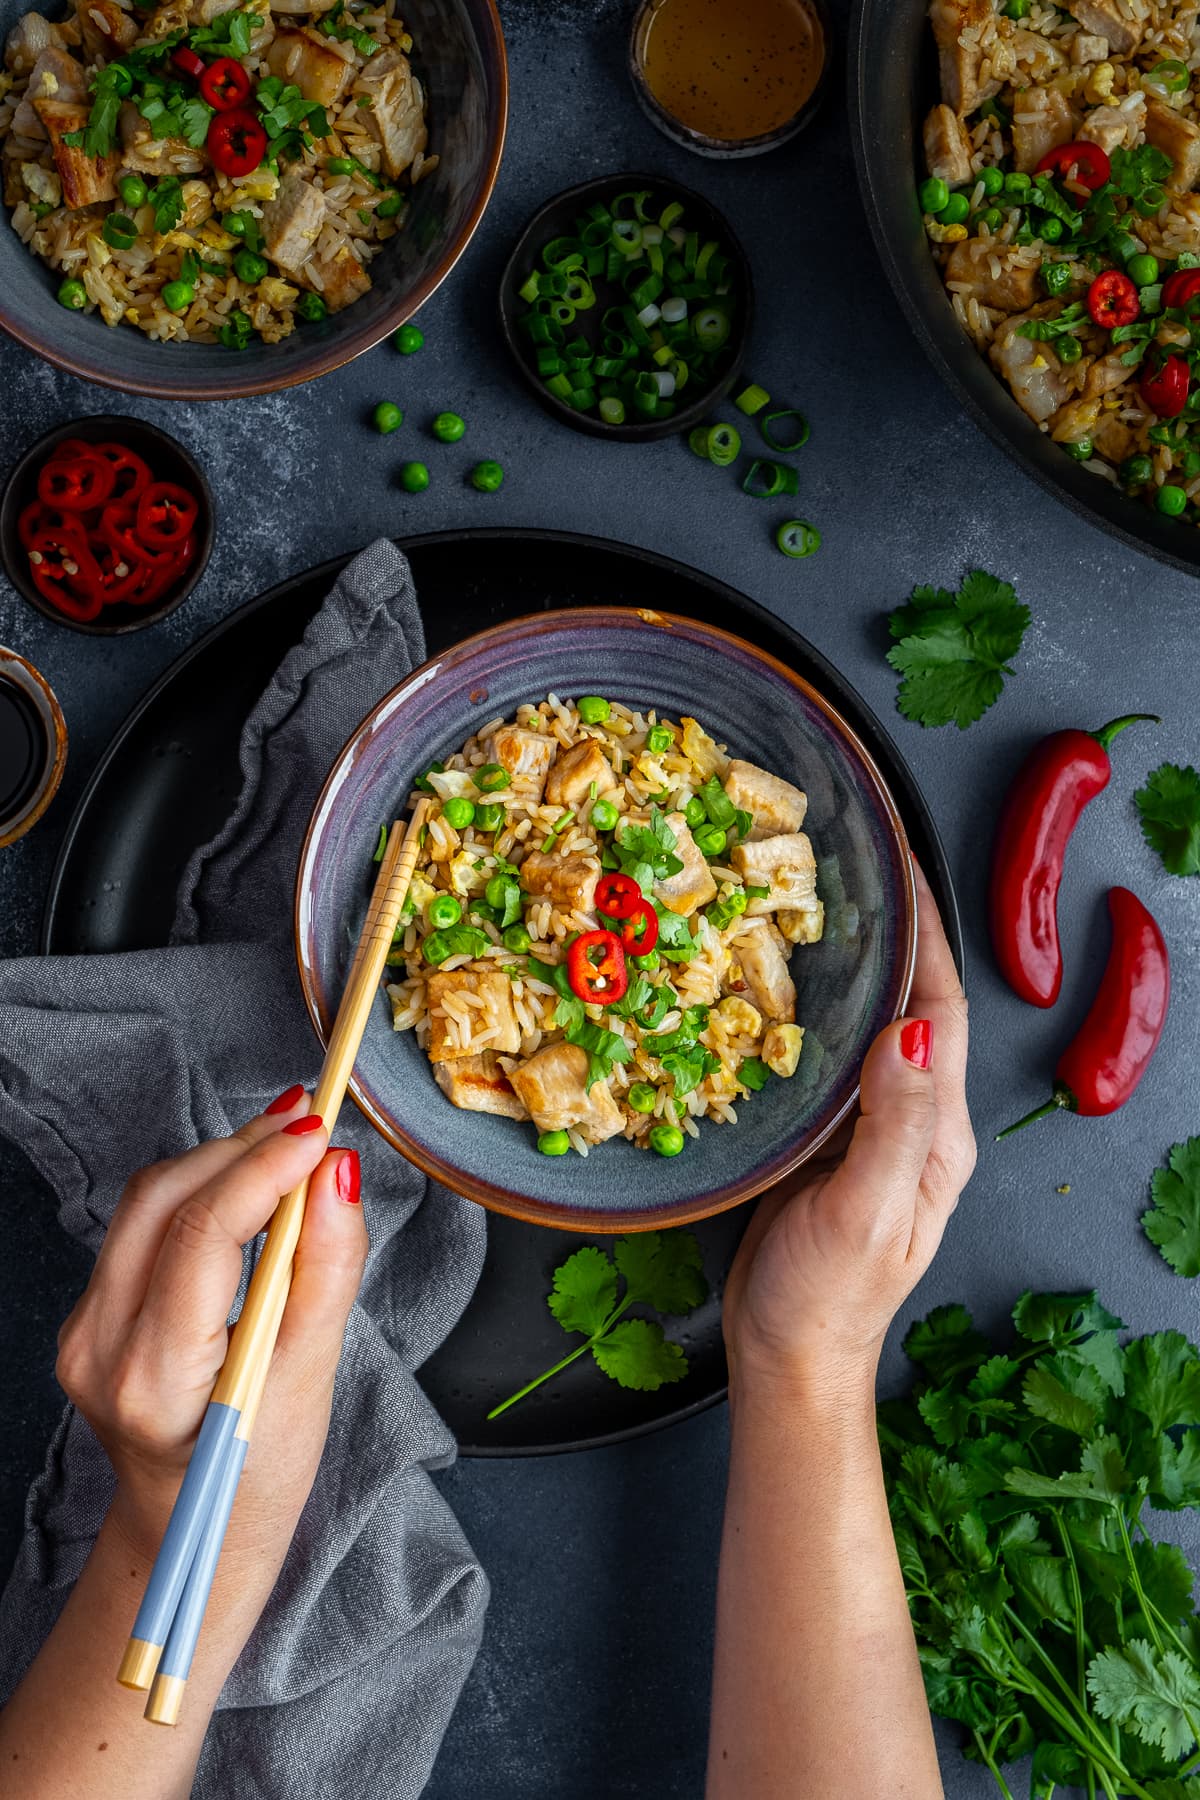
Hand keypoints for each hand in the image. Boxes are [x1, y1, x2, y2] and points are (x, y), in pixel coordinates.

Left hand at [54, 1088, 367, 1574]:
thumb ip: (328, 1270)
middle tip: (312, 1124)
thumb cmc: (261, 1471)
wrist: (196, 1529)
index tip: (323, 1130)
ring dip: (221, 1160)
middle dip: (242, 1148)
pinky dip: (201, 1192)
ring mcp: (82, 1330)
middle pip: (164, 1200)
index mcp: (153, 1378)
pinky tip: (250, 1189)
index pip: (204, 1234)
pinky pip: (142, 1225)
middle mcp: (98, 1348)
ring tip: (290, 1146)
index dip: (265, 1167)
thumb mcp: (313, 1378)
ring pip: (147, 1201)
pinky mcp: (89, 1315)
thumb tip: (339, 1173)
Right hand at [722, 860, 973, 1397]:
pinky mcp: (823, 1138)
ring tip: (810, 908)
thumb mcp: (864, 1213)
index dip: (926, 938)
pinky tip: (770, 988)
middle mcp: (912, 1121)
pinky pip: (823, 1057)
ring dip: (848, 965)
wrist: (786, 1357)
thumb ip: (893, 1125)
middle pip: (911, 1007)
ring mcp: (868, 1128)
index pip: (941, 1013)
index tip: (899, 871)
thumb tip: (912, 1032)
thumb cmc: (827, 1299)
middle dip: (890, 934)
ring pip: (866, 1026)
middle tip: (848, 871)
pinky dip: (806, 1011)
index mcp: (937, 1135)